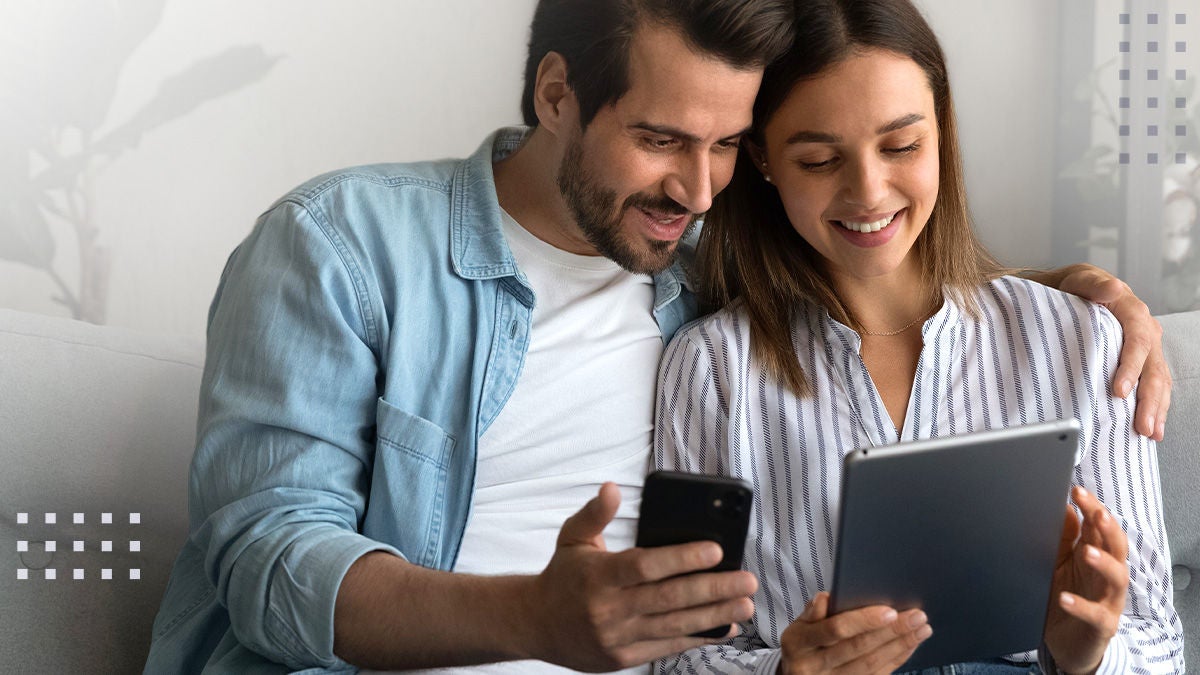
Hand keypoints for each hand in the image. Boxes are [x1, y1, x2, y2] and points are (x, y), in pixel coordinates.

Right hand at [528, 483, 757, 671]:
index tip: (716, 550)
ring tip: (746, 605)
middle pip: (669, 599)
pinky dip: (698, 638)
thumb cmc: (562, 576)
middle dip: (714, 589)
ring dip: (715, 615)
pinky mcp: (624, 657)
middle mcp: (609, 609)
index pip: (646, 566)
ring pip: (674, 626)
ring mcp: (618, 637)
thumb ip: (595, 513)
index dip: (683, 559)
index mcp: (599, 575)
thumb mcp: (572, 537)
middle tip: (747, 580)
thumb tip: (612, 488)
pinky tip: (724, 628)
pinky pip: (668, 647)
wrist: (537, 625)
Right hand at [777, 592, 929, 674]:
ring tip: (921, 629)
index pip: (835, 629)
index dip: (863, 621)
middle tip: (917, 617)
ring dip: (900, 646)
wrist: (797, 673)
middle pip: (858, 648)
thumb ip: (813, 612)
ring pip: (871, 665)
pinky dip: (896, 659)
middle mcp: (813, 666)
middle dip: (891, 632)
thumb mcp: (799, 624)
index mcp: (799, 643)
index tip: (890, 611)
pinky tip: (909, 645)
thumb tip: (826, 598)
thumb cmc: (803, 642)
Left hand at [1044, 486, 1128, 673]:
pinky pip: (1095, 615)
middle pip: (1116, 547)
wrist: (1067, 643)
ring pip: (1116, 578)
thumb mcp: (1060, 563)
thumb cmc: (1065, 595)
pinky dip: (1080, 606)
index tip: (1077, 491)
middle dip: (1108, 529)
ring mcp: (1108, 601)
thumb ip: (1063, 538)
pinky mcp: (1102, 626)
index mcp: (1096, 556)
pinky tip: (1065, 598)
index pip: (1100, 527)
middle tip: (1097, 513)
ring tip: (1086, 552)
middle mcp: (1106, 576)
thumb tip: (1063, 507)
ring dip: (1103, 563)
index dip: (1092, 508)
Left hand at [1053, 264, 1170, 439]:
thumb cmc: (1073, 287)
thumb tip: (1113, 289)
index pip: (1137, 342)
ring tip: (1151, 433)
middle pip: (1154, 368)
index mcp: (1133, 311)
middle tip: (1142, 426)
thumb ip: (1095, 285)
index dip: (1131, 368)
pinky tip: (1152, 427)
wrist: (1073, 291)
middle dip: (1149, 400)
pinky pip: (1154, 385)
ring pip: (1159, 381)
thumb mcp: (1079, 280)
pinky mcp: (1142, 361)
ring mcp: (1147, 348)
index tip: (1119, 392)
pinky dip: (1155, 407)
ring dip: (1156, 409)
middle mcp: (1146, 331)